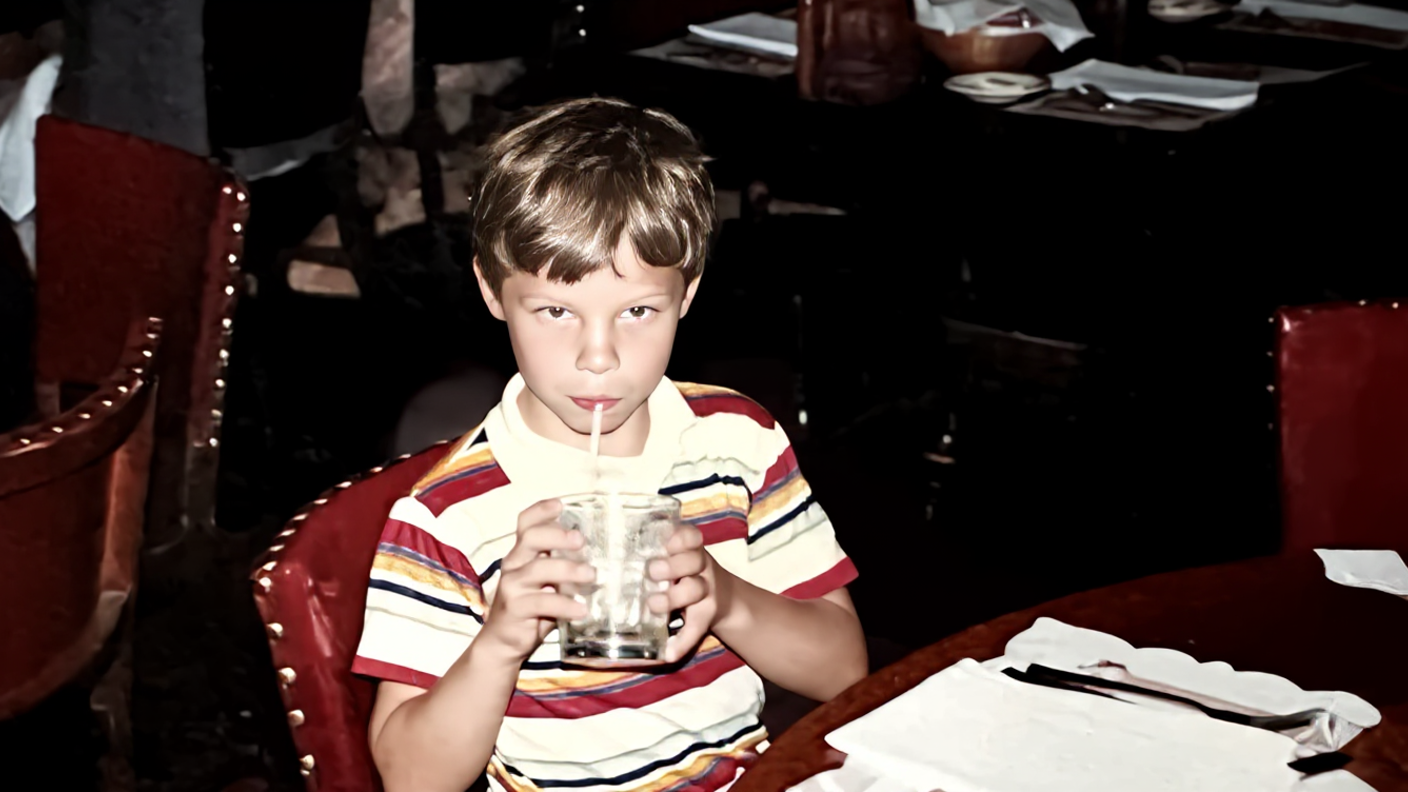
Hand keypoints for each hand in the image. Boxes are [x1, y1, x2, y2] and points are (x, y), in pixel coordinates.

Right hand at [477, 499, 593, 662]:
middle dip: (557, 535)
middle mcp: (514, 564)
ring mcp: (512, 585)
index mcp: (522, 554)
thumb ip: (563, 568)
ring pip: (539, 569)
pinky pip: (543, 602)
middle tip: (580, 540)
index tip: (560, 505)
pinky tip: (581, 610)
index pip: (526, 524)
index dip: (541, 511)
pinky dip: (565, 604)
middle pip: (531, 538)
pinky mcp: (515, 608)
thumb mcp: (547, 583)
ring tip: (592, 576)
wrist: (503, 642)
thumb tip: (601, 558)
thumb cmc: (532, 608)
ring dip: (568, 570)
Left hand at [646, 523, 733, 663]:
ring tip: (654, 604)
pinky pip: (696, 630)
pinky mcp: (705, 617)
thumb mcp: (673, 558)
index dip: (679, 538)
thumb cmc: (681, 574)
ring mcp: (705, 592)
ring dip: (676, 597)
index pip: (691, 536)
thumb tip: (600, 551)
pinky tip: (668, 654)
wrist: (722, 599)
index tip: (665, 544)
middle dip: (674, 565)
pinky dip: (682, 643)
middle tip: (652, 572)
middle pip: (695, 561)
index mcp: (689, 551)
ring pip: (697, 588)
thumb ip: (648, 553)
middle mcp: (700, 569)